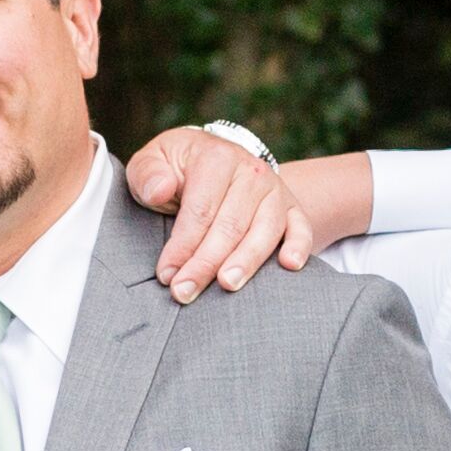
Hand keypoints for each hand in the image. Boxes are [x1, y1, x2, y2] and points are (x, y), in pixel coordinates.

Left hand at [120, 126, 315, 300]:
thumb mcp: (153, 162)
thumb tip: (159, 190)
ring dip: (246, 262)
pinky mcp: (291, 208)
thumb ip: (149, 174)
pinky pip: (301, 228)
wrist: (214, 160)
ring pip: (264, 231)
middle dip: (206, 263)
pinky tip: (289, 265)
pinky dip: (299, 246)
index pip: (200, 210)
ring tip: (227, 285)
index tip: (166, 274)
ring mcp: (274, 190)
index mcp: (216, 157)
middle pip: (230, 225)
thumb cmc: (176, 170)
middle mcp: (251, 172)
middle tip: (184, 292)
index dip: (182, 245)